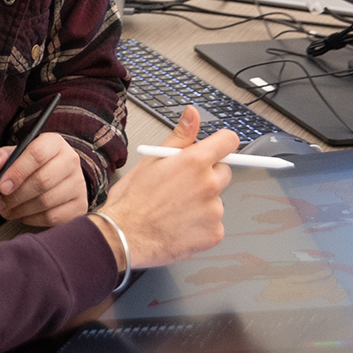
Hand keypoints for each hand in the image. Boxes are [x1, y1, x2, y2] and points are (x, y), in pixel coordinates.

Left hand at [0, 132, 87, 226]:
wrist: (56, 176)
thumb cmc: (30, 165)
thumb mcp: (13, 154)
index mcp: (54, 143)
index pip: (37, 154)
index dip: (17, 172)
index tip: (1, 186)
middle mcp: (71, 161)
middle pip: (42, 181)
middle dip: (15, 195)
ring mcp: (78, 185)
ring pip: (46, 201)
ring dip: (20, 209)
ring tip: (6, 210)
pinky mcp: (80, 206)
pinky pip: (52, 217)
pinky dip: (32, 219)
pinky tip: (22, 215)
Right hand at [96, 106, 236, 268]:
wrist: (123, 237)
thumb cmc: (132, 201)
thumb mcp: (151, 160)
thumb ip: (179, 137)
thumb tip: (193, 115)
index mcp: (194, 162)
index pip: (229, 142)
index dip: (221, 144)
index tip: (215, 150)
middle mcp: (209, 185)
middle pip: (223, 172)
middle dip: (207, 175)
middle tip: (182, 185)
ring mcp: (214, 211)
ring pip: (216, 200)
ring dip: (203, 202)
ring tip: (175, 209)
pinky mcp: (214, 233)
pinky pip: (214, 224)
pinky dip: (201, 225)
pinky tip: (179, 225)